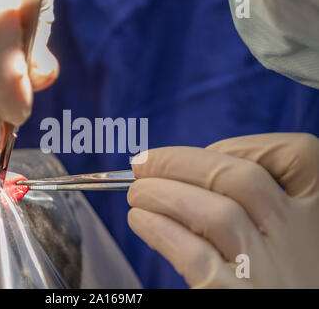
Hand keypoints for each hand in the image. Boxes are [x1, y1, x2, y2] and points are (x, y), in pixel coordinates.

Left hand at [127, 133, 318, 287]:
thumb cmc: (285, 275)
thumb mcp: (290, 234)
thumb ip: (260, 204)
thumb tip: (191, 172)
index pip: (298, 155)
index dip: (245, 144)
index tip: (208, 152)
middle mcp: (303, 240)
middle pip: (239, 178)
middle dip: (179, 162)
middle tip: (143, 164)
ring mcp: (271, 274)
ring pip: (217, 214)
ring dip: (164, 194)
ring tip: (136, 194)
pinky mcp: (238, 301)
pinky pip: (198, 259)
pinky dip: (163, 231)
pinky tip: (142, 221)